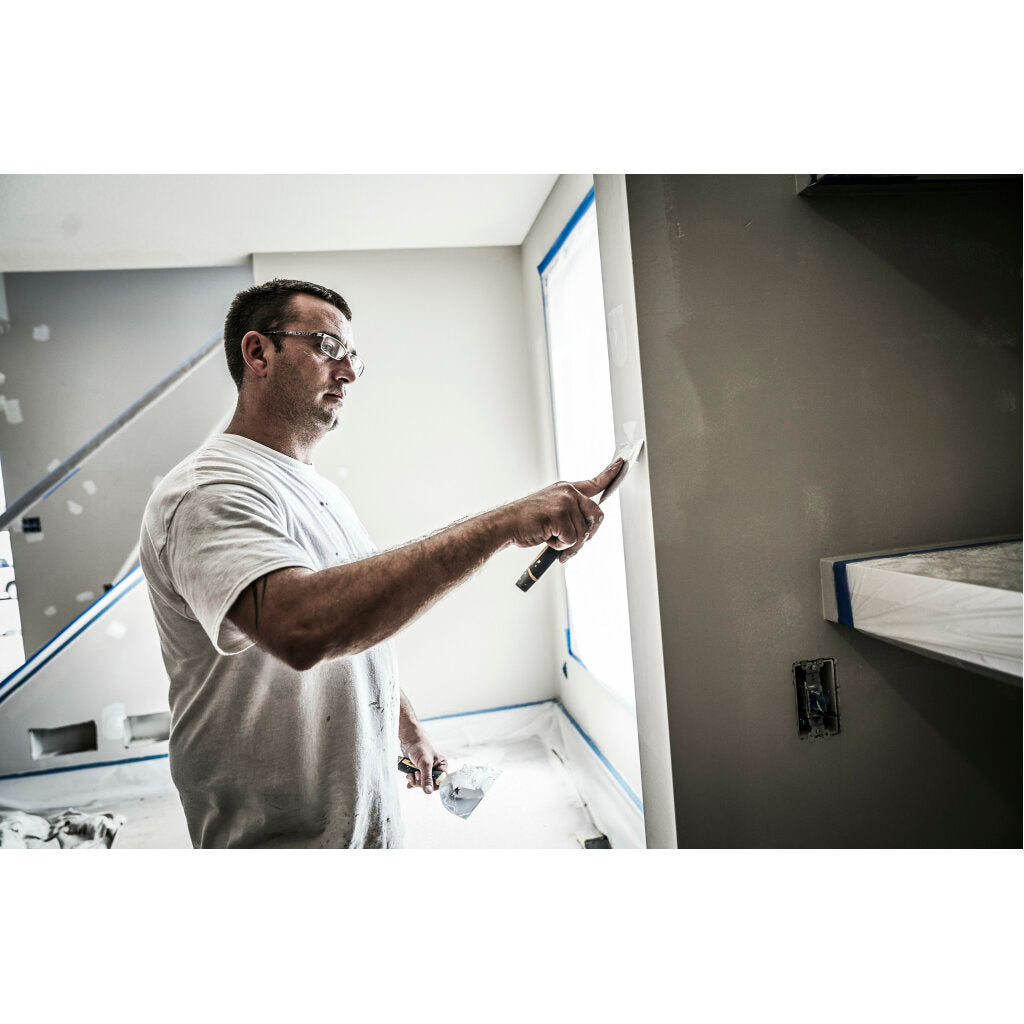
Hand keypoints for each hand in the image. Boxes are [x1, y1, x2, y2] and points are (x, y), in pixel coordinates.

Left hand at [402, 736, 447, 795]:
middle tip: (416, 774)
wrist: (408, 738)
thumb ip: (427, 778)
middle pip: (429, 784)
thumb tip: (428, 792)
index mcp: (442, 766)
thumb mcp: (425, 763)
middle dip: (420, 781)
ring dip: (414, 780)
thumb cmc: (420, 746)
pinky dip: (411, 780)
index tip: (424, 781)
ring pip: (421, 782)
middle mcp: (435, 768)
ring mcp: (426, 769)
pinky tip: (409, 778)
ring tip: (410, 774)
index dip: (432, 784)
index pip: (440, 782)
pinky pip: (415, 779)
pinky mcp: (418, 769)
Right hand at [502, 458, 622, 562]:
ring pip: (583, 533)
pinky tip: (547, 539)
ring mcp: (564, 502)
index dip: (610, 474)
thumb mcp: (551, 511)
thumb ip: (570, 513)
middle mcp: (568, 492)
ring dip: (570, 545)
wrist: (505, 524)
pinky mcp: (559, 514)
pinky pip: (572, 539)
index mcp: (566, 489)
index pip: (594, 482)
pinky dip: (560, 546)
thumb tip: (588, 529)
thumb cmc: (526, 522)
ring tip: (552, 541)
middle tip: (574, 544)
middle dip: (589, 534)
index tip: (622, 463)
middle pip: (597, 515)